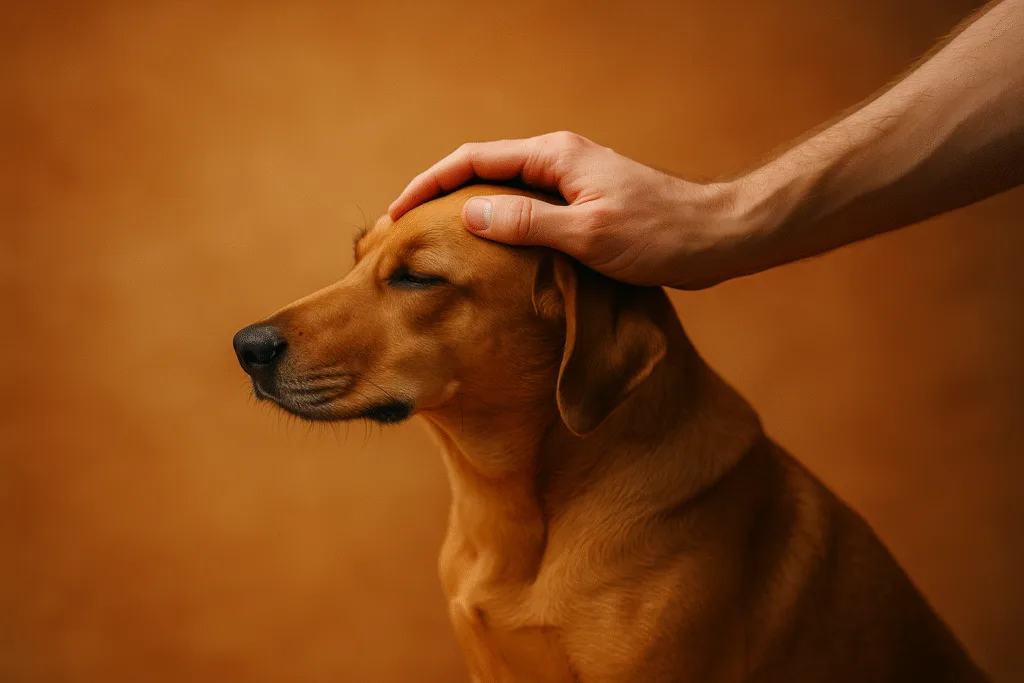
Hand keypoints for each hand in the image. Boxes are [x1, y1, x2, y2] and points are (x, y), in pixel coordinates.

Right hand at [388, 132, 751, 288]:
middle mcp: (558, 161)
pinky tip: (490, 255)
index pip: (474, 160)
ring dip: (469, 213)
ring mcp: (571, 183)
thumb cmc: (660, 235)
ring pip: (504, 193)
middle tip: (405, 231)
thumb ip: (527, 224)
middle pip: (483, 171)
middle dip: (440, 196)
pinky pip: (527, 212)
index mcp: (554, 156)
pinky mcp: (583, 207)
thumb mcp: (588, 234)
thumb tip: (467, 216)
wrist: (715, 238)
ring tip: (436, 244)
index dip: (429, 184)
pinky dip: (499, 228)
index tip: (398, 212)